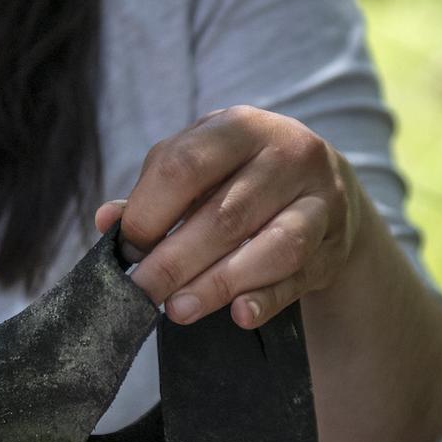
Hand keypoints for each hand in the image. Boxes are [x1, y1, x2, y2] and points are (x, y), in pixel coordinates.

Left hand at [98, 105, 366, 328]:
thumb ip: (155, 192)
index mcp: (241, 126)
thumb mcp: (202, 169)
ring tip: (178, 310)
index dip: (149, 211)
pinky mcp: (334, 244)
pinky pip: (300, 276)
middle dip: (175, 261)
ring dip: (219, 284)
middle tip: (142, 293)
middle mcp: (288, 154)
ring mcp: (321, 198)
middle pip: (225, 214)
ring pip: (273, 246)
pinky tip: (239, 315)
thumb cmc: (242, 177)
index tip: (128, 249)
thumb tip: (107, 221)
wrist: (326, 188)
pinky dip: (267, 298)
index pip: (185, 166)